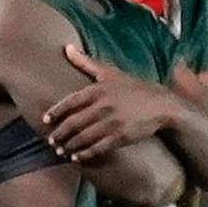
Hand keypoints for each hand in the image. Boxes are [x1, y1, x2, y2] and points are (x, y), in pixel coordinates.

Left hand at [39, 44, 179, 160]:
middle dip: (60, 134)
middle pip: (74, 123)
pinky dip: (85, 154)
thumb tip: (67, 47)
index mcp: (99, 89)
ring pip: (83, 137)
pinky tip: (77, 158)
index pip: (71, 101)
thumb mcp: (110, 72)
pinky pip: (98, 148)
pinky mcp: (121, 136)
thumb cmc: (133, 87)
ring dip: (69, 146)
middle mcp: (103, 106)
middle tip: (51, 141)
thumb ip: (86, 62)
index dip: (56, 112)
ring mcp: (112, 122)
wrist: (162, 104)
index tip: (45, 120)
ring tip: (61, 151)